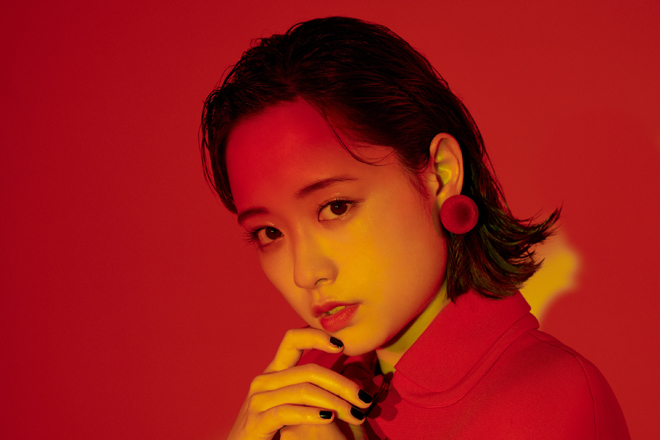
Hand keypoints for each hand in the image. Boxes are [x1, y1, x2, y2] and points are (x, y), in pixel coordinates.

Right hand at [227, 328, 372, 439]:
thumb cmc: (273, 431)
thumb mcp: (293, 405)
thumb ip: (312, 391)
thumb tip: (348, 386)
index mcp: (274, 372)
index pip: (293, 340)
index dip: (316, 336)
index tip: (342, 346)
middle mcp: (265, 381)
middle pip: (309, 370)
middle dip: (342, 384)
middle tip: (365, 400)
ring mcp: (258, 400)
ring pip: (303, 390)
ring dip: (335, 402)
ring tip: (356, 415)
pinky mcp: (256, 420)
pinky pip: (287, 412)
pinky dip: (311, 414)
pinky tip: (328, 418)